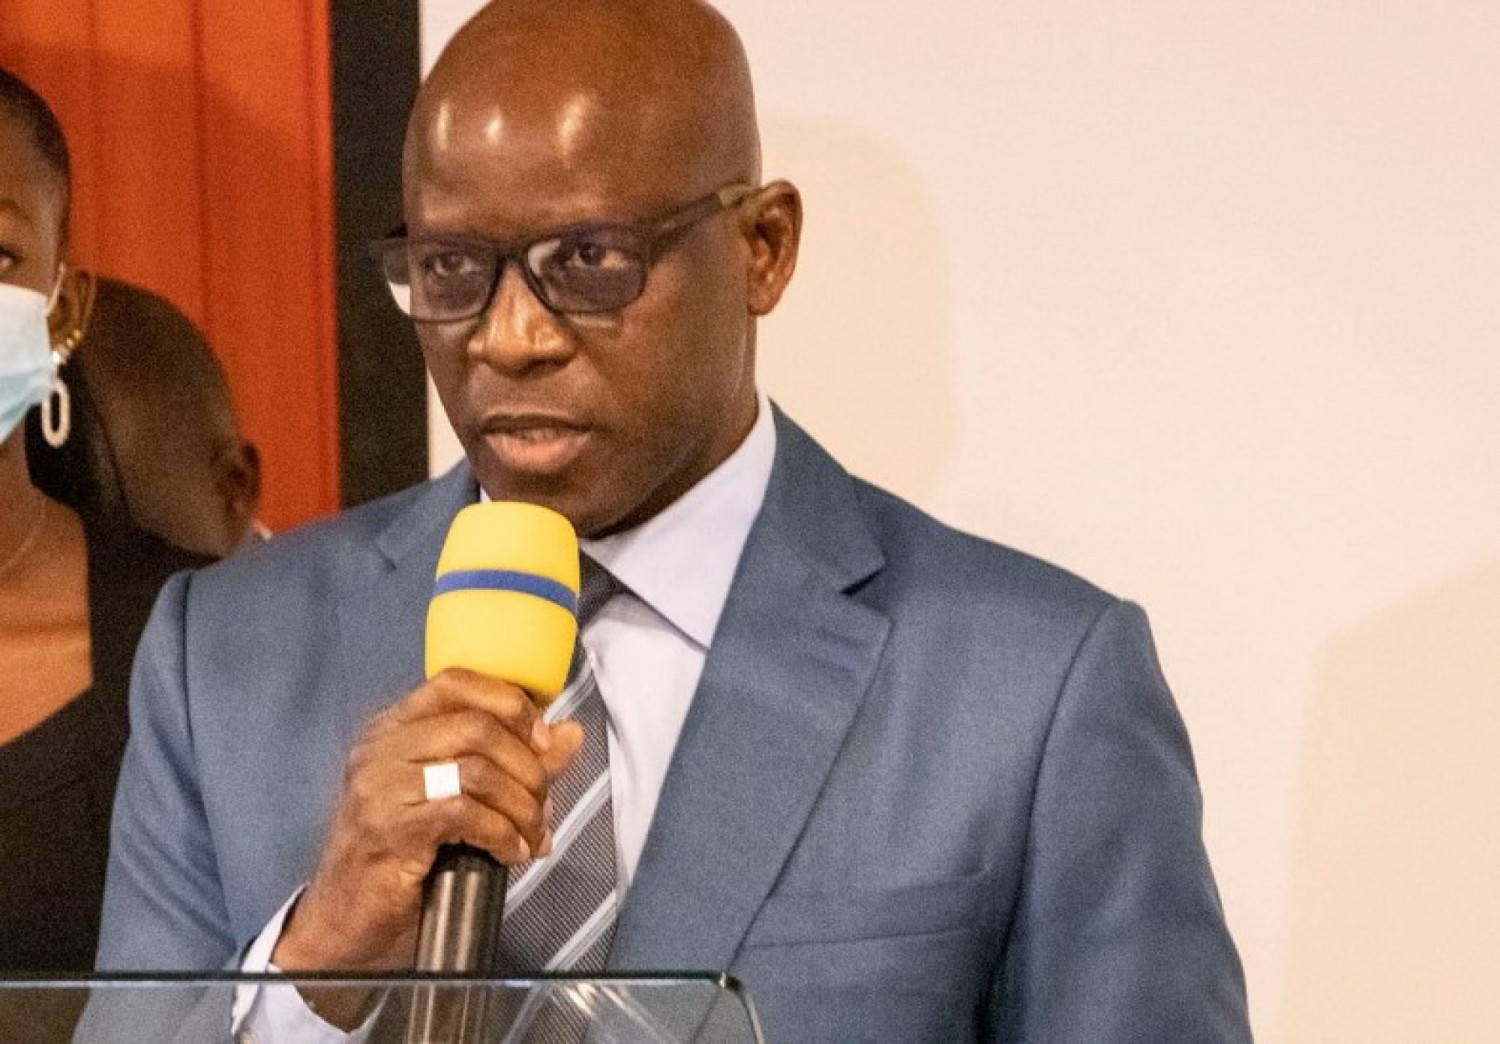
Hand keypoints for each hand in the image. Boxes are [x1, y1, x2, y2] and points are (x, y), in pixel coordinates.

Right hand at [271, 669, 583, 972]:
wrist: (343, 925)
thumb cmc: (398, 861)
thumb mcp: (457, 800)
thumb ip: (514, 763)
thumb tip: (569, 735)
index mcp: (393, 729)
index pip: (457, 682)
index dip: (512, 705)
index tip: (544, 742)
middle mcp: (380, 748)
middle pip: (478, 726)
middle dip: (528, 766)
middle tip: (543, 803)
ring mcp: (378, 787)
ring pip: (477, 769)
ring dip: (522, 806)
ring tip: (532, 834)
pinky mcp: (387, 830)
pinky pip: (464, 813)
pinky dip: (502, 833)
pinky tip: (510, 852)